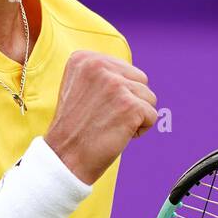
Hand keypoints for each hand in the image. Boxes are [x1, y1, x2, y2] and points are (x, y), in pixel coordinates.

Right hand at [45, 50, 156, 184]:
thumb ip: (101, 74)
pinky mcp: (131, 106)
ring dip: (135, 116)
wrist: (64, 158)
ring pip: (148, 97)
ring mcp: (116, 85)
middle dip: (130, 101)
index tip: (96, 107)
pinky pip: (152, 116)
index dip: (116, 93)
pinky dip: (140, 130)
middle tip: (106, 118)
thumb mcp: (78, 88)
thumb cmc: (74, 128)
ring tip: (111, 126)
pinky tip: (119, 135)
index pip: (124, 69)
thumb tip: (130, 72)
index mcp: (84, 59)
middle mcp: (99, 66)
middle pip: (140, 79)